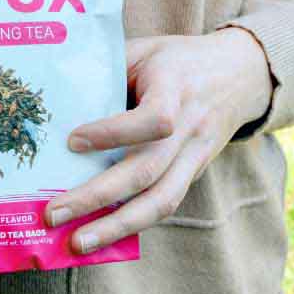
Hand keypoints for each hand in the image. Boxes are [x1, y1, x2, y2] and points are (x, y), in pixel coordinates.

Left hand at [45, 28, 272, 253]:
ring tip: (76, 244)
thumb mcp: (144, 50)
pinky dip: (133, 223)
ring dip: (116, 227)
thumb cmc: (179, 59)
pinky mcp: (195, 173)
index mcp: (176, 89)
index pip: (152, 119)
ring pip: (161, 201)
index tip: (72, 141)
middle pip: (147, 172)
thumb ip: (108, 69)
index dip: (112, 133)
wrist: (240, 74)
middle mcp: (190, 128)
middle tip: (53, 213)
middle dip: (97, 197)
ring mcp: (196, 156)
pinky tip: (102, 234)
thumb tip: (61, 97)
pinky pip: (165, 203)